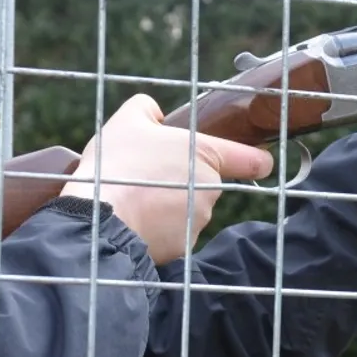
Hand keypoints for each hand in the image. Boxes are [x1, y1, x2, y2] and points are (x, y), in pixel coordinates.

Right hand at [62, 94, 273, 266]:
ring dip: (170, 205)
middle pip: (207, 183)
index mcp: (206, 154)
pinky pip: (174, 234)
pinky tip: (135, 219)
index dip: (257, 161)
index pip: (253, 160)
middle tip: (150, 176)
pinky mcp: (183, 247)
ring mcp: (198, 221)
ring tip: (136, 198)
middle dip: (184, 181)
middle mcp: (210, 189)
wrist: (100, 217)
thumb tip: (154, 112)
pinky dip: (159, 229)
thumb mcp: (126, 121)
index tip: (257, 162)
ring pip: (190, 210)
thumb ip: (146, 108)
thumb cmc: (118, 165)